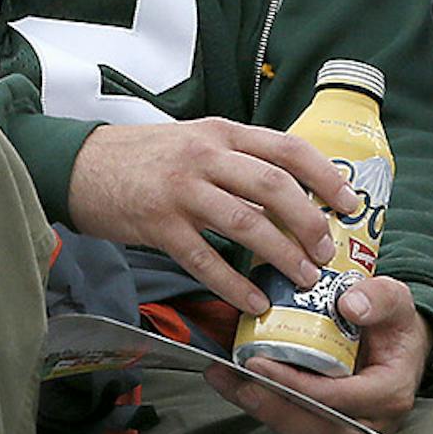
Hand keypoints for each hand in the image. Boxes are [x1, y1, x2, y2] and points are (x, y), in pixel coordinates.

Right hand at [66, 119, 360, 314]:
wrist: (81, 164)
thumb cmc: (146, 157)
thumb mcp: (196, 143)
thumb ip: (237, 161)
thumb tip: (290, 198)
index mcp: (221, 133)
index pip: (287, 148)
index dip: (325, 176)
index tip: (350, 203)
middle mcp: (205, 156)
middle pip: (274, 186)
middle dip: (309, 222)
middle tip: (326, 252)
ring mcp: (182, 190)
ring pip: (246, 222)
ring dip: (282, 254)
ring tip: (303, 279)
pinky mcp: (159, 224)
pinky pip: (206, 259)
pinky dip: (235, 284)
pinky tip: (255, 300)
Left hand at [207, 276, 431, 433]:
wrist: (400, 345)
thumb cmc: (395, 324)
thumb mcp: (396, 300)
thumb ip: (379, 298)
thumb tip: (349, 305)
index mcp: (389, 393)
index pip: (338, 398)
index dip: (297, 385)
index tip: (260, 363)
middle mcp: (371, 422)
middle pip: (318, 431)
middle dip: (273, 408)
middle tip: (239, 382)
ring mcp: (351, 432)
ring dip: (262, 410)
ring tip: (227, 382)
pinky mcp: (331, 430)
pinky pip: (297, 426)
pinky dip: (265, 406)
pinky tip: (235, 384)